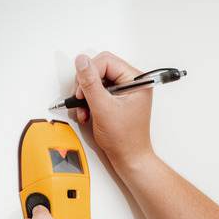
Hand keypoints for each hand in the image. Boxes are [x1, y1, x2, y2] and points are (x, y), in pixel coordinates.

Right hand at [73, 52, 153, 166]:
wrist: (129, 157)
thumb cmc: (125, 138)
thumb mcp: (103, 108)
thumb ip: (90, 83)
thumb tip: (82, 61)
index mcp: (137, 80)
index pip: (106, 61)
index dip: (89, 73)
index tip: (81, 89)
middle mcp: (132, 83)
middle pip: (100, 68)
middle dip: (86, 84)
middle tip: (81, 98)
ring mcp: (125, 91)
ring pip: (97, 80)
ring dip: (86, 95)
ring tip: (84, 109)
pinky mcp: (117, 99)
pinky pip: (98, 91)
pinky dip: (89, 101)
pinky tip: (87, 112)